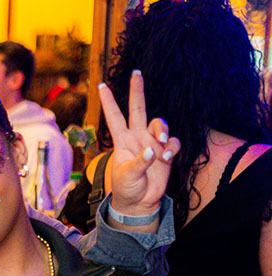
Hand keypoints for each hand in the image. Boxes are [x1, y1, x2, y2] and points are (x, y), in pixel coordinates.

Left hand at [99, 70, 180, 214]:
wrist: (139, 202)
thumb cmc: (126, 188)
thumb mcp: (127, 176)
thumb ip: (139, 163)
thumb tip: (152, 151)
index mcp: (122, 141)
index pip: (114, 117)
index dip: (109, 101)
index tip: (102, 85)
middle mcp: (137, 138)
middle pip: (138, 109)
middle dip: (137, 91)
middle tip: (137, 73)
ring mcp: (152, 143)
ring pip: (160, 123)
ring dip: (163, 129)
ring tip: (161, 143)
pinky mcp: (165, 153)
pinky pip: (173, 142)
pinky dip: (172, 147)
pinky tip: (166, 158)